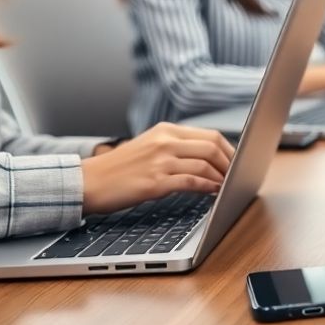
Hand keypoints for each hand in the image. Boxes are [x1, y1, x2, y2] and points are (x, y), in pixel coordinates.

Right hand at [81, 123, 235, 214]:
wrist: (87, 181)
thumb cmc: (119, 168)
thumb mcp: (149, 146)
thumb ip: (176, 147)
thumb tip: (208, 157)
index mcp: (166, 130)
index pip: (210, 135)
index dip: (229, 150)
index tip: (236, 162)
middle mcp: (165, 141)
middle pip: (213, 147)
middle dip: (230, 163)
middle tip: (236, 176)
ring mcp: (160, 161)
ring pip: (205, 165)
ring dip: (221, 177)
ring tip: (227, 186)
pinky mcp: (155, 181)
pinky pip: (192, 182)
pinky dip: (207, 187)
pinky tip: (213, 193)